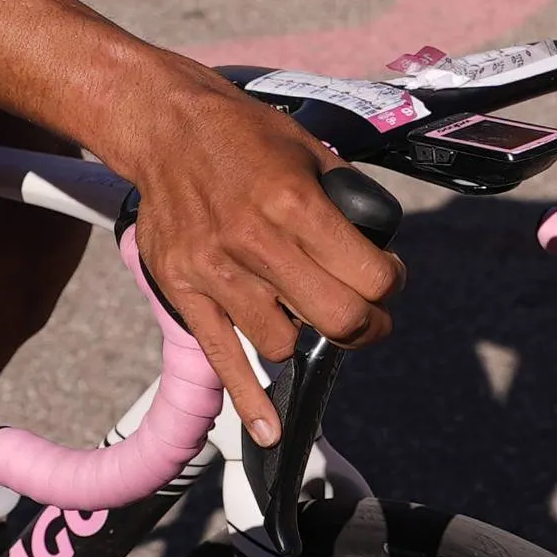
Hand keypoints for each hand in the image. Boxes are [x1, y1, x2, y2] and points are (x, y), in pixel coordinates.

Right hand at [123, 74, 403, 443]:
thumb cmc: (242, 134)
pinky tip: (269, 430)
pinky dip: (248, 400)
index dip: (392, 284)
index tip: (388, 279)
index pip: (370, 277)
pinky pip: (221, 357)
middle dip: (366, 325)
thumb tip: (380, 244)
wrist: (165, 126)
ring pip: (283, 344)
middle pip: (336, 319)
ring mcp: (214, 272)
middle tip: (367, 314)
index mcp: (293, 203)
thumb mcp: (310, 148)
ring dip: (307, 339)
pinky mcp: (183, 291)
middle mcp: (254, 242)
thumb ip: (348, 198)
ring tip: (308, 317)